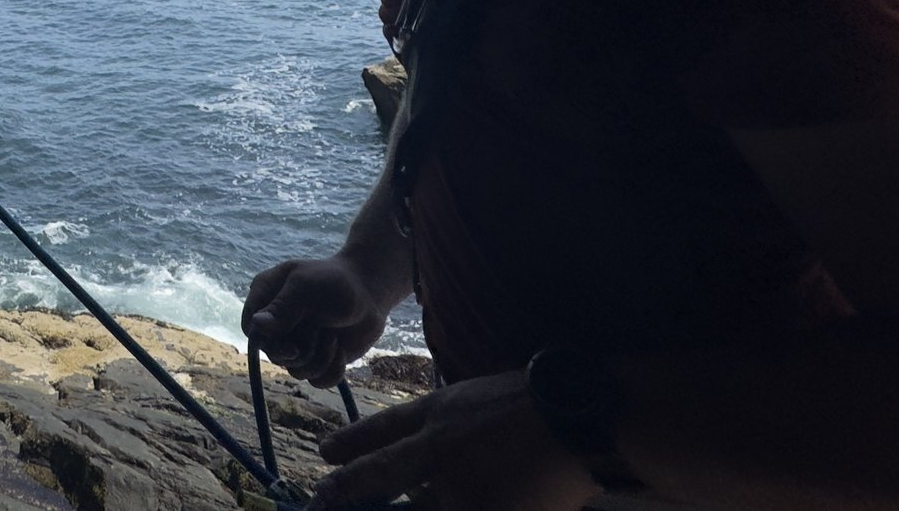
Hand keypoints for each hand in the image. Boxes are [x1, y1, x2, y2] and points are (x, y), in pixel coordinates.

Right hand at [243, 256, 391, 386]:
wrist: (369, 294)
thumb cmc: (335, 281)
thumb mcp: (306, 287)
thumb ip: (282, 307)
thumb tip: (257, 326)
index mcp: (267, 297)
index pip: (251, 329)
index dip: (267, 342)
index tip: (290, 345)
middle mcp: (279, 323)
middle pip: (273, 355)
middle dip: (301, 349)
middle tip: (321, 331)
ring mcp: (298, 343)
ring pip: (296, 371)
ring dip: (319, 358)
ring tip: (333, 337)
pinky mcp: (318, 359)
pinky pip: (316, 381)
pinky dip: (332, 371)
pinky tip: (340, 352)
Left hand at [309, 371, 599, 510]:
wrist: (577, 416)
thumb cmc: (533, 405)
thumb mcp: (475, 399)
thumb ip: (442, 424)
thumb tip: (417, 458)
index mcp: (438, 414)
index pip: (382, 431)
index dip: (352, 446)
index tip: (325, 458)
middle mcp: (439, 448)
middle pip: (382, 473)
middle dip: (346, 490)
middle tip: (321, 500)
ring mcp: (461, 484)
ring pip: (416, 507)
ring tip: (368, 508)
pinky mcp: (486, 510)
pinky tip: (454, 509)